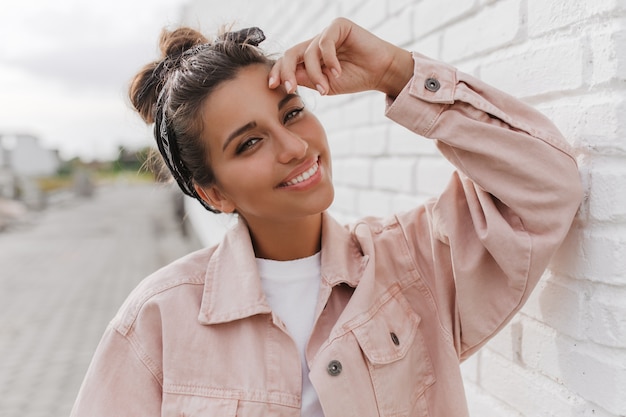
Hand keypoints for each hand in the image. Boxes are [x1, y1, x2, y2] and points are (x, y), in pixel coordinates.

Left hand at [268, 17, 413, 97]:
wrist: (380, 73)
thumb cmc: (355, 79)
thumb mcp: (326, 85)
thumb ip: (307, 80)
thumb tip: (286, 79)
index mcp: (310, 58)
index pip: (287, 62)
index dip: (278, 72)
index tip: (272, 87)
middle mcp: (315, 44)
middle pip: (291, 53)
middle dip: (287, 72)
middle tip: (289, 88)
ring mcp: (326, 34)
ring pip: (308, 53)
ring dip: (315, 74)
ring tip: (326, 88)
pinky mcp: (338, 26)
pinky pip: (324, 42)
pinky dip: (329, 60)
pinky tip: (337, 72)